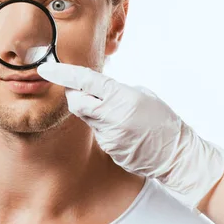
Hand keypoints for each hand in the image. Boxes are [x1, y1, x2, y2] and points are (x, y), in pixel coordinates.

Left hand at [37, 62, 223, 210]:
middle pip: (75, 102)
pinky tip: (125, 131)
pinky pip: (98, 132)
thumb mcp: (141, 95)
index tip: (45, 68)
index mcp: (122, 97)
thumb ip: (114, 90)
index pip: (84, 81)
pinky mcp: (109, 149)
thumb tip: (92, 88)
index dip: (62, 73)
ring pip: (86, 117)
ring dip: (95, 111)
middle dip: (74, 94)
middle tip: (85, 91)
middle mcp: (112, 116)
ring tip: (120, 115)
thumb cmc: (163, 121)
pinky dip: (105, 127)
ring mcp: (109, 135)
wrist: (178, 155)